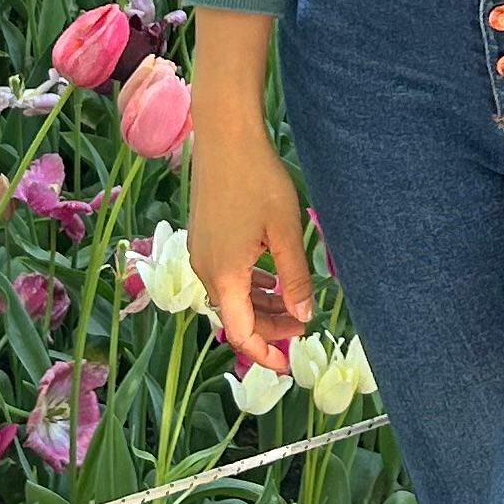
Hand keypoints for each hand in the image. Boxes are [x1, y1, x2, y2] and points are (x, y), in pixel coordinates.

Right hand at [186, 118, 316, 371]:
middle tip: (302, 325)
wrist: (225, 137)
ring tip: (293, 303)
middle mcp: (205, 269)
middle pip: (235, 316)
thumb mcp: (286, 233)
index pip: (240, 333)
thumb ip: (294, 278)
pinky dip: (249, 285)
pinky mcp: (203, 237)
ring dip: (260, 305)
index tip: (285, 366)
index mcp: (224, 275)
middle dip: (268, 328)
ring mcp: (200, 252)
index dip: (263, 354)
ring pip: (231, 295)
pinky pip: (225, 275)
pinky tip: (271, 277)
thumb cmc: (258, 181)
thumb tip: (302, 315)